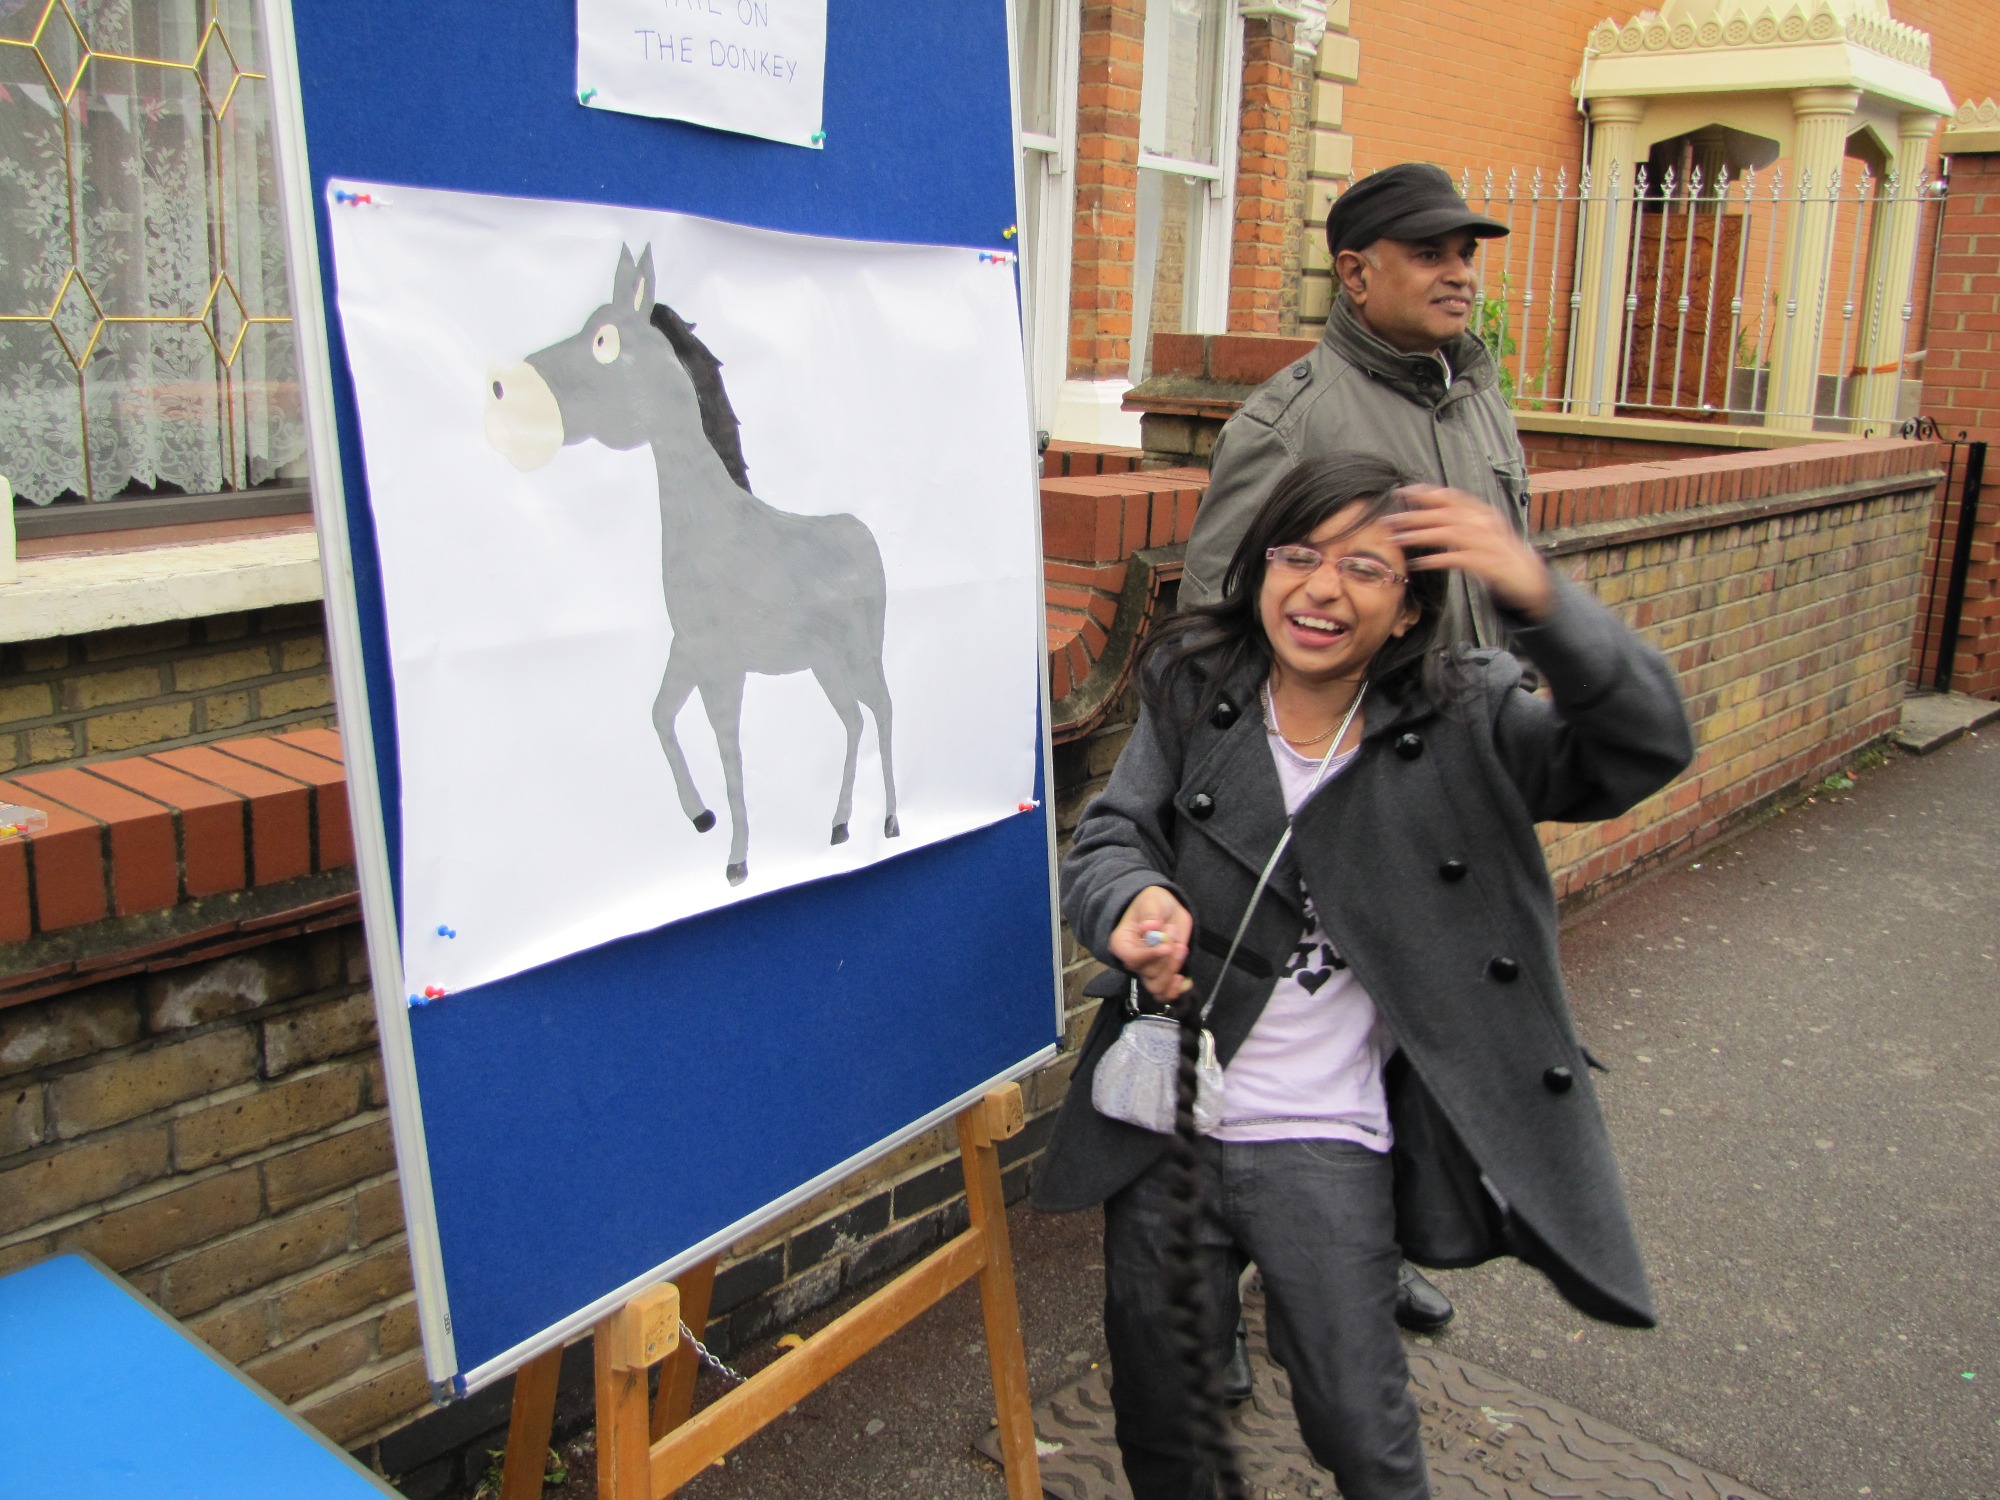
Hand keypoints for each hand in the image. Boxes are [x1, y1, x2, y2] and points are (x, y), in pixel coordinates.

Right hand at [1108, 885, 1193, 1002]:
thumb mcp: (1151, 901)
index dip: (1150, 956)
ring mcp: (1148, 970)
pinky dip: (1177, 990)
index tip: (1167, 947)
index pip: (1132, 958)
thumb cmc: (1153, 903)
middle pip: (1148, 973)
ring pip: (1157, 986)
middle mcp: (1133, 961)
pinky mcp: (1162, 974)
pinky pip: (1166, 994)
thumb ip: (1150, 914)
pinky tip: (1185, 979)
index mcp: (1122, 943)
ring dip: (1173, 969)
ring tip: (1180, 947)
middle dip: (1167, 956)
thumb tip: (1149, 928)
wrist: (1166, 909)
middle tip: (1172, 930)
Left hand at [1387, 485, 1555, 620]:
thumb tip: (1427, 515)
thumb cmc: (1500, 555)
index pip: (1452, 496)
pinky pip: (1460, 559)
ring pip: (1450, 534)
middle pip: (1446, 514)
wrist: (1530, 578)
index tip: (1402, 491)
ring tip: (1397, 540)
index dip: (1427, 492)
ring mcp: (1490, 543)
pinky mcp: (1491, 565)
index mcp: (1483, 513)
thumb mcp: (1481, 532)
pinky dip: (1438, 559)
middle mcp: (1486, 524)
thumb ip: (1459, 522)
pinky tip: (1420, 563)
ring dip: (1421, 535)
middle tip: (1389, 520)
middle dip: (1415, 516)